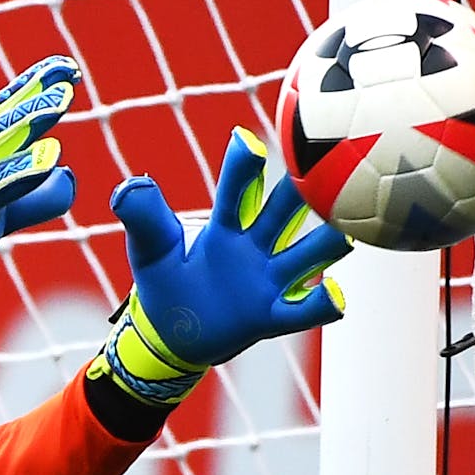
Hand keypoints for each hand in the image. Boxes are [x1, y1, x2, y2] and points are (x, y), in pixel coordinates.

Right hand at [0, 55, 80, 352]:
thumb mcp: (5, 211)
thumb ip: (36, 194)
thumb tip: (68, 175)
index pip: (2, 111)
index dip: (32, 86)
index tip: (66, 67)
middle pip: (2, 117)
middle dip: (35, 92)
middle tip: (68, 73)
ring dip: (31, 118)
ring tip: (63, 100)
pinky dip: (23, 168)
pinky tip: (51, 157)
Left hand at [88, 126, 350, 406]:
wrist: (171, 333)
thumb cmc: (166, 278)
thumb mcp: (150, 248)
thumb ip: (144, 218)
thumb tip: (128, 186)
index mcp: (223, 226)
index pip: (236, 191)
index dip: (242, 167)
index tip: (247, 141)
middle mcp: (254, 246)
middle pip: (286, 211)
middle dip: (306, 188)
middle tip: (334, 160)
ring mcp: (268, 280)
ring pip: (308, 254)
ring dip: (328, 242)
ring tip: (345, 232)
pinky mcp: (271, 316)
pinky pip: (303, 311)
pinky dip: (322, 304)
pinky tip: (336, 297)